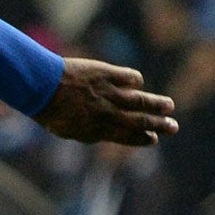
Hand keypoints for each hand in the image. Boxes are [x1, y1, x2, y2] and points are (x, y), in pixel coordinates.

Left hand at [34, 57, 178, 145]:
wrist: (40, 87)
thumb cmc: (49, 111)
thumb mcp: (67, 130)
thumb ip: (88, 132)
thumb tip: (103, 133)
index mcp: (96, 129)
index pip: (125, 136)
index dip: (141, 139)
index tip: (153, 139)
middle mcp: (106, 113)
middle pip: (138, 121)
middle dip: (158, 125)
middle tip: (173, 127)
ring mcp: (107, 93)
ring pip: (139, 100)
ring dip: (156, 104)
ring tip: (170, 106)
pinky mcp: (105, 74)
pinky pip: (128, 78)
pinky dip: (134, 80)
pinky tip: (138, 82)